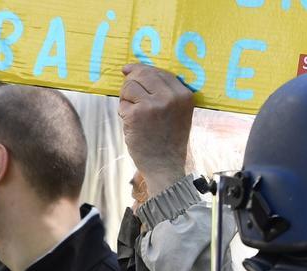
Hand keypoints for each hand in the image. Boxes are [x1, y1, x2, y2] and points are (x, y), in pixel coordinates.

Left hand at [119, 64, 194, 197]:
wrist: (165, 165)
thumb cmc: (168, 139)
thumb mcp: (178, 112)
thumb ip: (165, 93)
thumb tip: (133, 70)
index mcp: (185, 95)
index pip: (160, 71)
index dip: (142, 69)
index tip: (129, 71)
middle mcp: (171, 97)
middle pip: (142, 74)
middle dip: (131, 81)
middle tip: (128, 93)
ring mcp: (153, 105)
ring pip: (129, 87)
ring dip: (126, 99)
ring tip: (134, 114)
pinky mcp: (136, 114)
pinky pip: (122, 103)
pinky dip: (123, 112)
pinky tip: (132, 124)